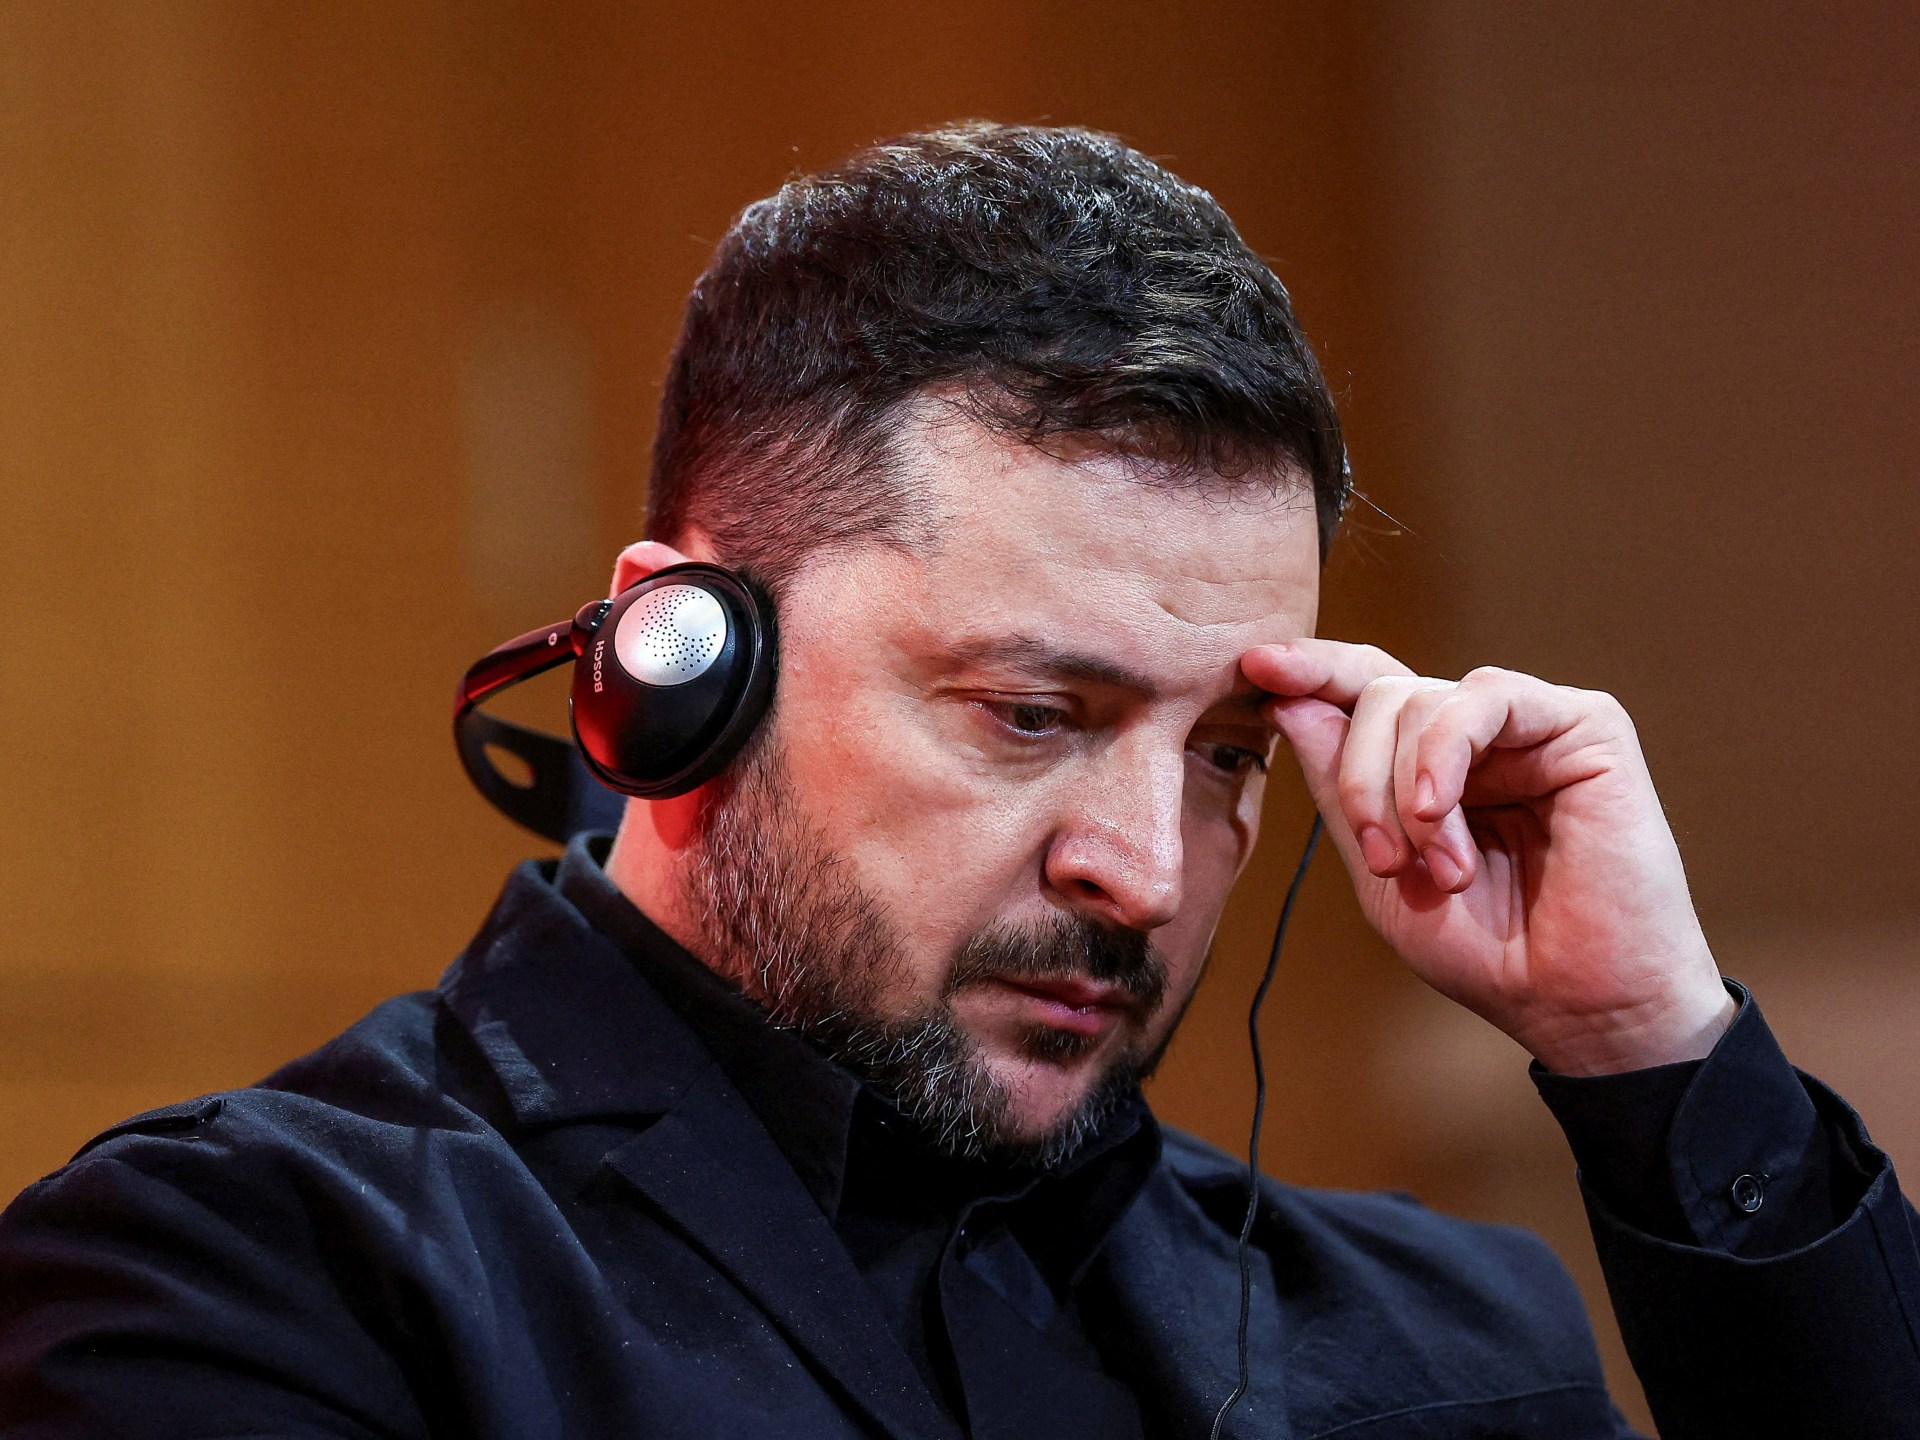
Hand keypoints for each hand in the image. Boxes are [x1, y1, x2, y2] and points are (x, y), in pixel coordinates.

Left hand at [1242, 641, 1734, 1075]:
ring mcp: (1533, 726)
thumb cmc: (1488, 951)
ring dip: (1403, 789)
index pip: (1366, 691)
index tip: (1255, 666)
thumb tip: (1288, 701)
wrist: (1576, 1004)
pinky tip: (1439, 813)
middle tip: (1384, 861)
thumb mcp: (1381, 873)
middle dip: (1358, 776)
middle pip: (1381, 694)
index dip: (1313, 671)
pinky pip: (1487, 696)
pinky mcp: (1587, 725)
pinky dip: (1444, 753)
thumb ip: (1340, 789)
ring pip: (1422, 696)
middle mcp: (1480, 736)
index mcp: (1431, 765)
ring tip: (1438, 869)